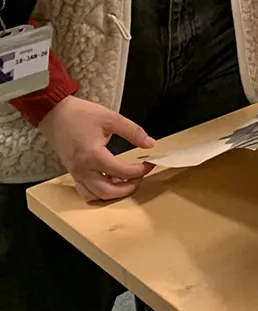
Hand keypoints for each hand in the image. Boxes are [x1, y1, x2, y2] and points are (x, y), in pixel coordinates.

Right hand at [39, 97, 153, 202]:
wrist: (55, 114)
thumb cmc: (80, 114)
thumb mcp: (111, 118)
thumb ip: (133, 131)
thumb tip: (150, 144)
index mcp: (93, 156)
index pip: (122, 172)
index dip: (140, 170)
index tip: (150, 164)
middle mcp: (82, 169)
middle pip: (108, 192)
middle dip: (129, 187)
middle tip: (142, 176)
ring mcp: (75, 173)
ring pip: (96, 196)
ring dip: (114, 193)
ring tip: (128, 180)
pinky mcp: (72, 173)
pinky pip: (85, 191)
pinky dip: (100, 192)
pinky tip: (112, 180)